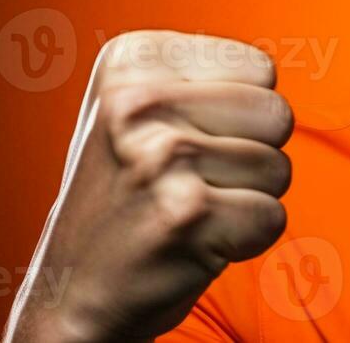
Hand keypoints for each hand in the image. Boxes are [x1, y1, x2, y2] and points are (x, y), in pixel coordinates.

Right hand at [6, 31, 293, 342]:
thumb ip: (207, 77)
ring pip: (278, 167)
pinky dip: (246, 239)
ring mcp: (162, 157)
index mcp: (132, 59)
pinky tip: (194, 240)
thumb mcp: (140, 109)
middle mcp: (139, 100)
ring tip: (188, 208)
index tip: (182, 137)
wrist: (71, 290)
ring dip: (246, 198)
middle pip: (277, 114)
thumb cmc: (128, 191)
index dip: (240, 113)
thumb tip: (276, 69)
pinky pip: (272, 217)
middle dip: (253, 154)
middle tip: (192, 180)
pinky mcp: (185, 214)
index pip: (260, 68)